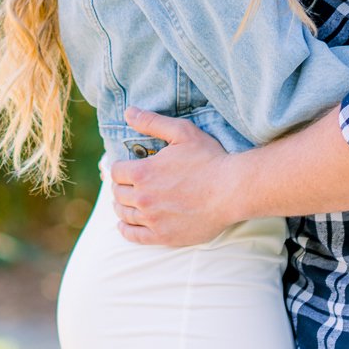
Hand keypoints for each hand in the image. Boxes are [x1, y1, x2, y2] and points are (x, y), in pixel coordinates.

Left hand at [110, 106, 235, 245]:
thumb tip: (128, 111)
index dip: (122, 167)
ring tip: (129, 202)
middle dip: (122, 187)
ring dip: (122, 206)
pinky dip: (126, 229)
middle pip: (118, 193)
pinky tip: (127, 225)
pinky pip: (133, 235)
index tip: (130, 168)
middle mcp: (143, 198)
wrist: (232, 190)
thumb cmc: (209, 159)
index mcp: (143, 172)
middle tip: (130, 185)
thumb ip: (152, 122)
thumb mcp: (182, 132)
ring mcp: (152, 219)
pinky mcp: (163, 236)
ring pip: (123, 214)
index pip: (116, 172)